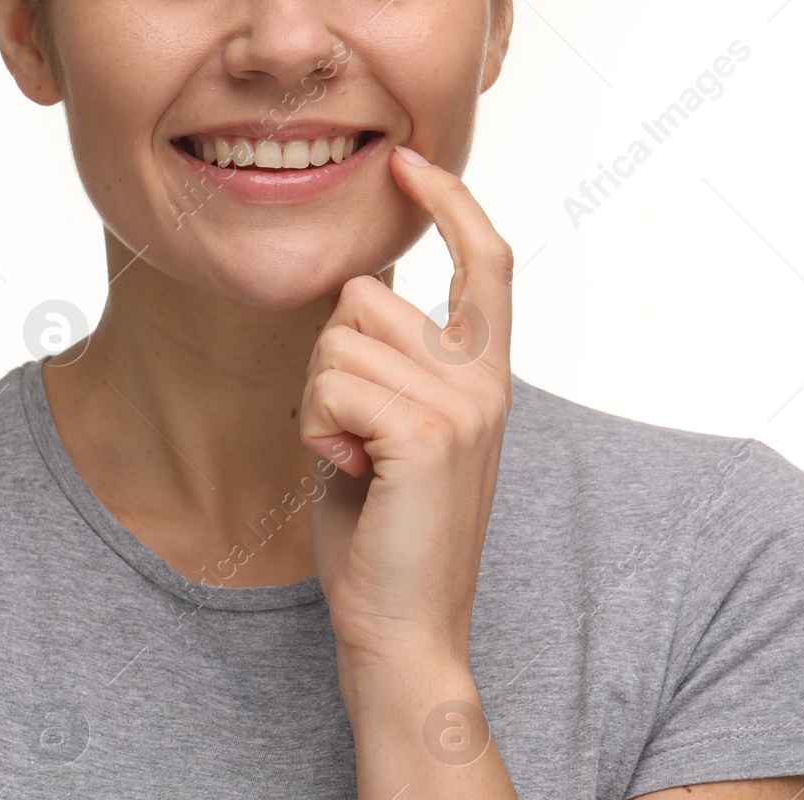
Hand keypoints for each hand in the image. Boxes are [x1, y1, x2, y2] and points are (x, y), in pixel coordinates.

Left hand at [298, 145, 514, 679]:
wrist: (404, 631)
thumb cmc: (383, 540)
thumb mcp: (387, 436)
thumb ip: (388, 370)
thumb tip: (356, 302)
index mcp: (484, 379)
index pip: (485, 262)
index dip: (448, 203)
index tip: (408, 164)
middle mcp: (485, 381)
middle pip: (364, 298)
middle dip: (328, 362)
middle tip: (350, 440)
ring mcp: (463, 405)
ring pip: (338, 341)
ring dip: (318, 402)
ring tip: (352, 463)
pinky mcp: (427, 434)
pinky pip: (331, 385)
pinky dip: (317, 431)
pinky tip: (347, 475)